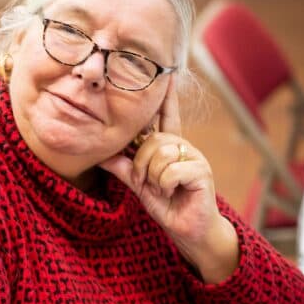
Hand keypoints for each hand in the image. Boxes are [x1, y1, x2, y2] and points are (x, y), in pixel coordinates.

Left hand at [99, 77, 238, 282]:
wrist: (187, 229)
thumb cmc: (166, 204)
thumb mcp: (138, 184)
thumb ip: (123, 167)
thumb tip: (102, 153)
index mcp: (169, 146)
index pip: (166, 117)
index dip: (166, 98)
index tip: (167, 74)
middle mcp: (183, 146)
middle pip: (152, 140)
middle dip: (143, 165)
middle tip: (150, 183)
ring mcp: (195, 157)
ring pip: (160, 154)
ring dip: (154, 177)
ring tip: (163, 189)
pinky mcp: (202, 170)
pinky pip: (171, 170)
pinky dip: (166, 184)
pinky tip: (174, 191)